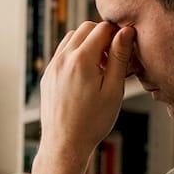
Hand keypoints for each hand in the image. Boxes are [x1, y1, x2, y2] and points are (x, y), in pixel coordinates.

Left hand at [38, 21, 134, 170]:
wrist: (65, 144)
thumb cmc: (92, 122)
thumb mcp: (114, 90)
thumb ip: (120, 57)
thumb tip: (126, 31)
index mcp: (81, 60)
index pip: (102, 28)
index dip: (118, 33)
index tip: (126, 47)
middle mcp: (63, 59)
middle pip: (85, 28)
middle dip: (102, 35)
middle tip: (114, 57)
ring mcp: (52, 67)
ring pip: (71, 38)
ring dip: (87, 43)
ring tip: (101, 66)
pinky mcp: (47, 76)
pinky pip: (62, 53)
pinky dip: (75, 54)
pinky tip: (87, 74)